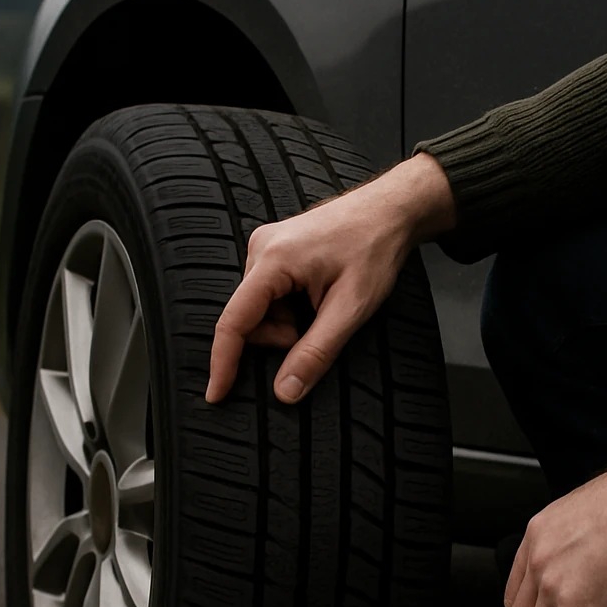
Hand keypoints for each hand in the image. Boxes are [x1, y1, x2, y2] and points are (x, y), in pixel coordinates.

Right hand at [206, 153, 454, 404]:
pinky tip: (318, 296)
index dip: (223, 363)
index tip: (216, 395)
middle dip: (281, 337)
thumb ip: (316, 352)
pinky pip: (270, 294)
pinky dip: (291, 308)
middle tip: (321, 326)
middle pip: (249, 318)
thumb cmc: (374, 248)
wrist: (390, 211)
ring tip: (324, 307)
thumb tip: (285, 390)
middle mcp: (261, 248)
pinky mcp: (275, 249)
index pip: (233, 321)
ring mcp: (266, 246)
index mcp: (272, 260)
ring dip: (288, 323)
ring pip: (261, 310)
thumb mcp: (350, 309)